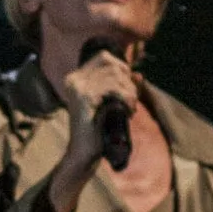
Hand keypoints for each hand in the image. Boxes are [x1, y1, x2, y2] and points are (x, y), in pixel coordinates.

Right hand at [48, 47, 134, 211]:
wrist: (84, 154)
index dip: (121, 67)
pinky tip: (127, 111)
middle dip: (127, 81)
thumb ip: (122, 87)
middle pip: (110, 64)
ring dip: (129, 91)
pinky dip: (126, 98)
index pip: (103, 57)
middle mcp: (74, 79)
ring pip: (114, 75)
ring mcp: (78, 88)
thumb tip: (138, 75)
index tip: (128, 86)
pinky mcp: (85, 98)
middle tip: (131, 101)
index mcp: (76, 78)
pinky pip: (113, 88)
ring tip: (131, 107)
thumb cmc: (98, 130)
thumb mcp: (111, 103)